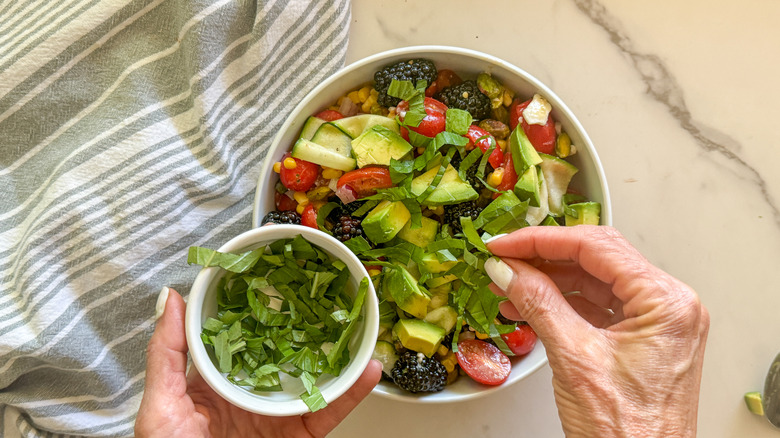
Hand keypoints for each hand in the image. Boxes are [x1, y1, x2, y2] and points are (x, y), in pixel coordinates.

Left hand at [135, 288, 381, 437]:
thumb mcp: (161, 403)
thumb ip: (166, 352)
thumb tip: (169, 299)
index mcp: (215, 381)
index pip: (240, 336)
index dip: (258, 308)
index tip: (275, 279)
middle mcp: (250, 394)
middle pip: (285, 353)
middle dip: (307, 327)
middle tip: (328, 297)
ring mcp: (276, 416)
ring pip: (314, 379)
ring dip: (339, 356)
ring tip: (358, 328)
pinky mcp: (300, 437)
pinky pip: (329, 412)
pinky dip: (351, 394)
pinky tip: (366, 372)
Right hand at [485, 226, 708, 437]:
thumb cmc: (629, 433)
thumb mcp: (574, 358)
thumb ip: (539, 303)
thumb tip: (508, 270)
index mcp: (666, 303)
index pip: (597, 247)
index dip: (543, 240)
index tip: (506, 243)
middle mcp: (668, 307)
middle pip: (596, 260)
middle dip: (544, 258)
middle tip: (503, 258)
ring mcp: (655, 324)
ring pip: (592, 282)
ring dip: (547, 282)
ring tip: (507, 286)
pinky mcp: (640, 340)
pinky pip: (595, 307)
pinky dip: (560, 305)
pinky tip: (527, 305)